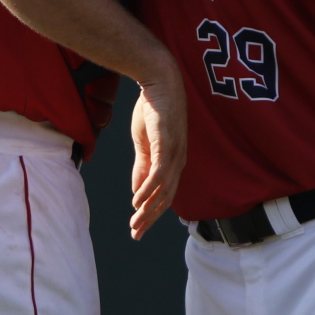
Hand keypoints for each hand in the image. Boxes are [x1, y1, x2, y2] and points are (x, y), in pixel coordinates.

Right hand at [129, 62, 186, 239]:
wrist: (158, 79)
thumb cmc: (153, 108)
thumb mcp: (144, 142)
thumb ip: (142, 166)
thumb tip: (137, 191)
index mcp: (174, 160)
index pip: (165, 194)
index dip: (152, 213)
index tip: (138, 229)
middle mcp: (179, 159)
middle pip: (166, 197)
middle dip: (150, 218)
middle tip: (136, 235)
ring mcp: (175, 151)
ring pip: (163, 189)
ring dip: (148, 209)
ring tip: (135, 224)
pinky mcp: (167, 141)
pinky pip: (159, 171)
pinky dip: (149, 189)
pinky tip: (138, 201)